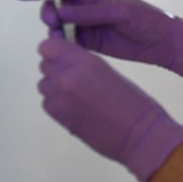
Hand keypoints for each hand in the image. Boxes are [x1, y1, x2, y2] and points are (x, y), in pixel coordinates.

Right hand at [15, 0, 182, 78]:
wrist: (164, 43)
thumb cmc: (146, 20)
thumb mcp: (118, 12)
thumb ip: (88, 13)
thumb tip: (57, 12)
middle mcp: (87, 7)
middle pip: (55, 7)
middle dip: (49, 12)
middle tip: (54, 22)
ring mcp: (87, 25)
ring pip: (59, 26)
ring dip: (56, 30)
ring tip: (65, 37)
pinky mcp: (90, 43)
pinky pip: (69, 41)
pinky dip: (64, 44)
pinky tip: (67, 49)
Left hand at [38, 37, 182, 181]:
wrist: (139, 134)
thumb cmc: (136, 104)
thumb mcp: (111, 73)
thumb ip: (86, 66)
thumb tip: (71, 67)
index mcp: (85, 62)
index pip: (49, 47)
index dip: (55, 52)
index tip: (65, 57)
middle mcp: (67, 77)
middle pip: (45, 65)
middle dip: (57, 69)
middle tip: (78, 80)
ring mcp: (59, 98)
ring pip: (44, 84)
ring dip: (56, 87)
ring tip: (79, 96)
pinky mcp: (58, 117)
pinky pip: (47, 102)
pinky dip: (58, 104)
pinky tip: (77, 108)